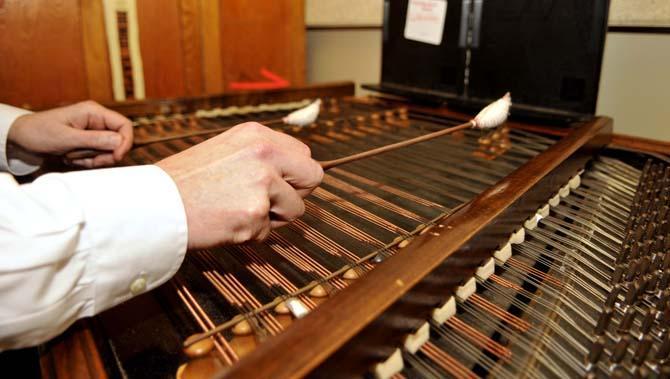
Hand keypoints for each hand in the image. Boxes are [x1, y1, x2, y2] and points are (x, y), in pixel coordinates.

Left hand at [8, 100, 132, 167]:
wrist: (21, 138)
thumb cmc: (39, 132)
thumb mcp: (67, 138)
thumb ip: (95, 140)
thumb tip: (120, 141)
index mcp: (93, 112)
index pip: (124, 125)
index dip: (124, 142)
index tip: (115, 157)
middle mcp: (96, 120)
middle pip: (117, 141)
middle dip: (104, 155)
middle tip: (87, 160)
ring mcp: (93, 132)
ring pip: (108, 151)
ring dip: (93, 159)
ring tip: (72, 156)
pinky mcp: (88, 142)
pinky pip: (98, 156)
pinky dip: (87, 161)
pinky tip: (71, 158)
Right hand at [156, 122, 322, 248]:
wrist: (154, 205)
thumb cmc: (183, 182)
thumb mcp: (225, 151)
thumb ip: (259, 157)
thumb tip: (291, 172)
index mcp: (257, 135)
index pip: (305, 155)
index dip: (294, 176)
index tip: (279, 185)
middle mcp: (264, 153)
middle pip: (313, 177)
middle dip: (297, 194)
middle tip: (268, 203)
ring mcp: (262, 183)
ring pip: (296, 210)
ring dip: (273, 218)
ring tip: (237, 211)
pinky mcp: (256, 213)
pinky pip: (269, 232)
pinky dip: (251, 234)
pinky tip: (226, 222)